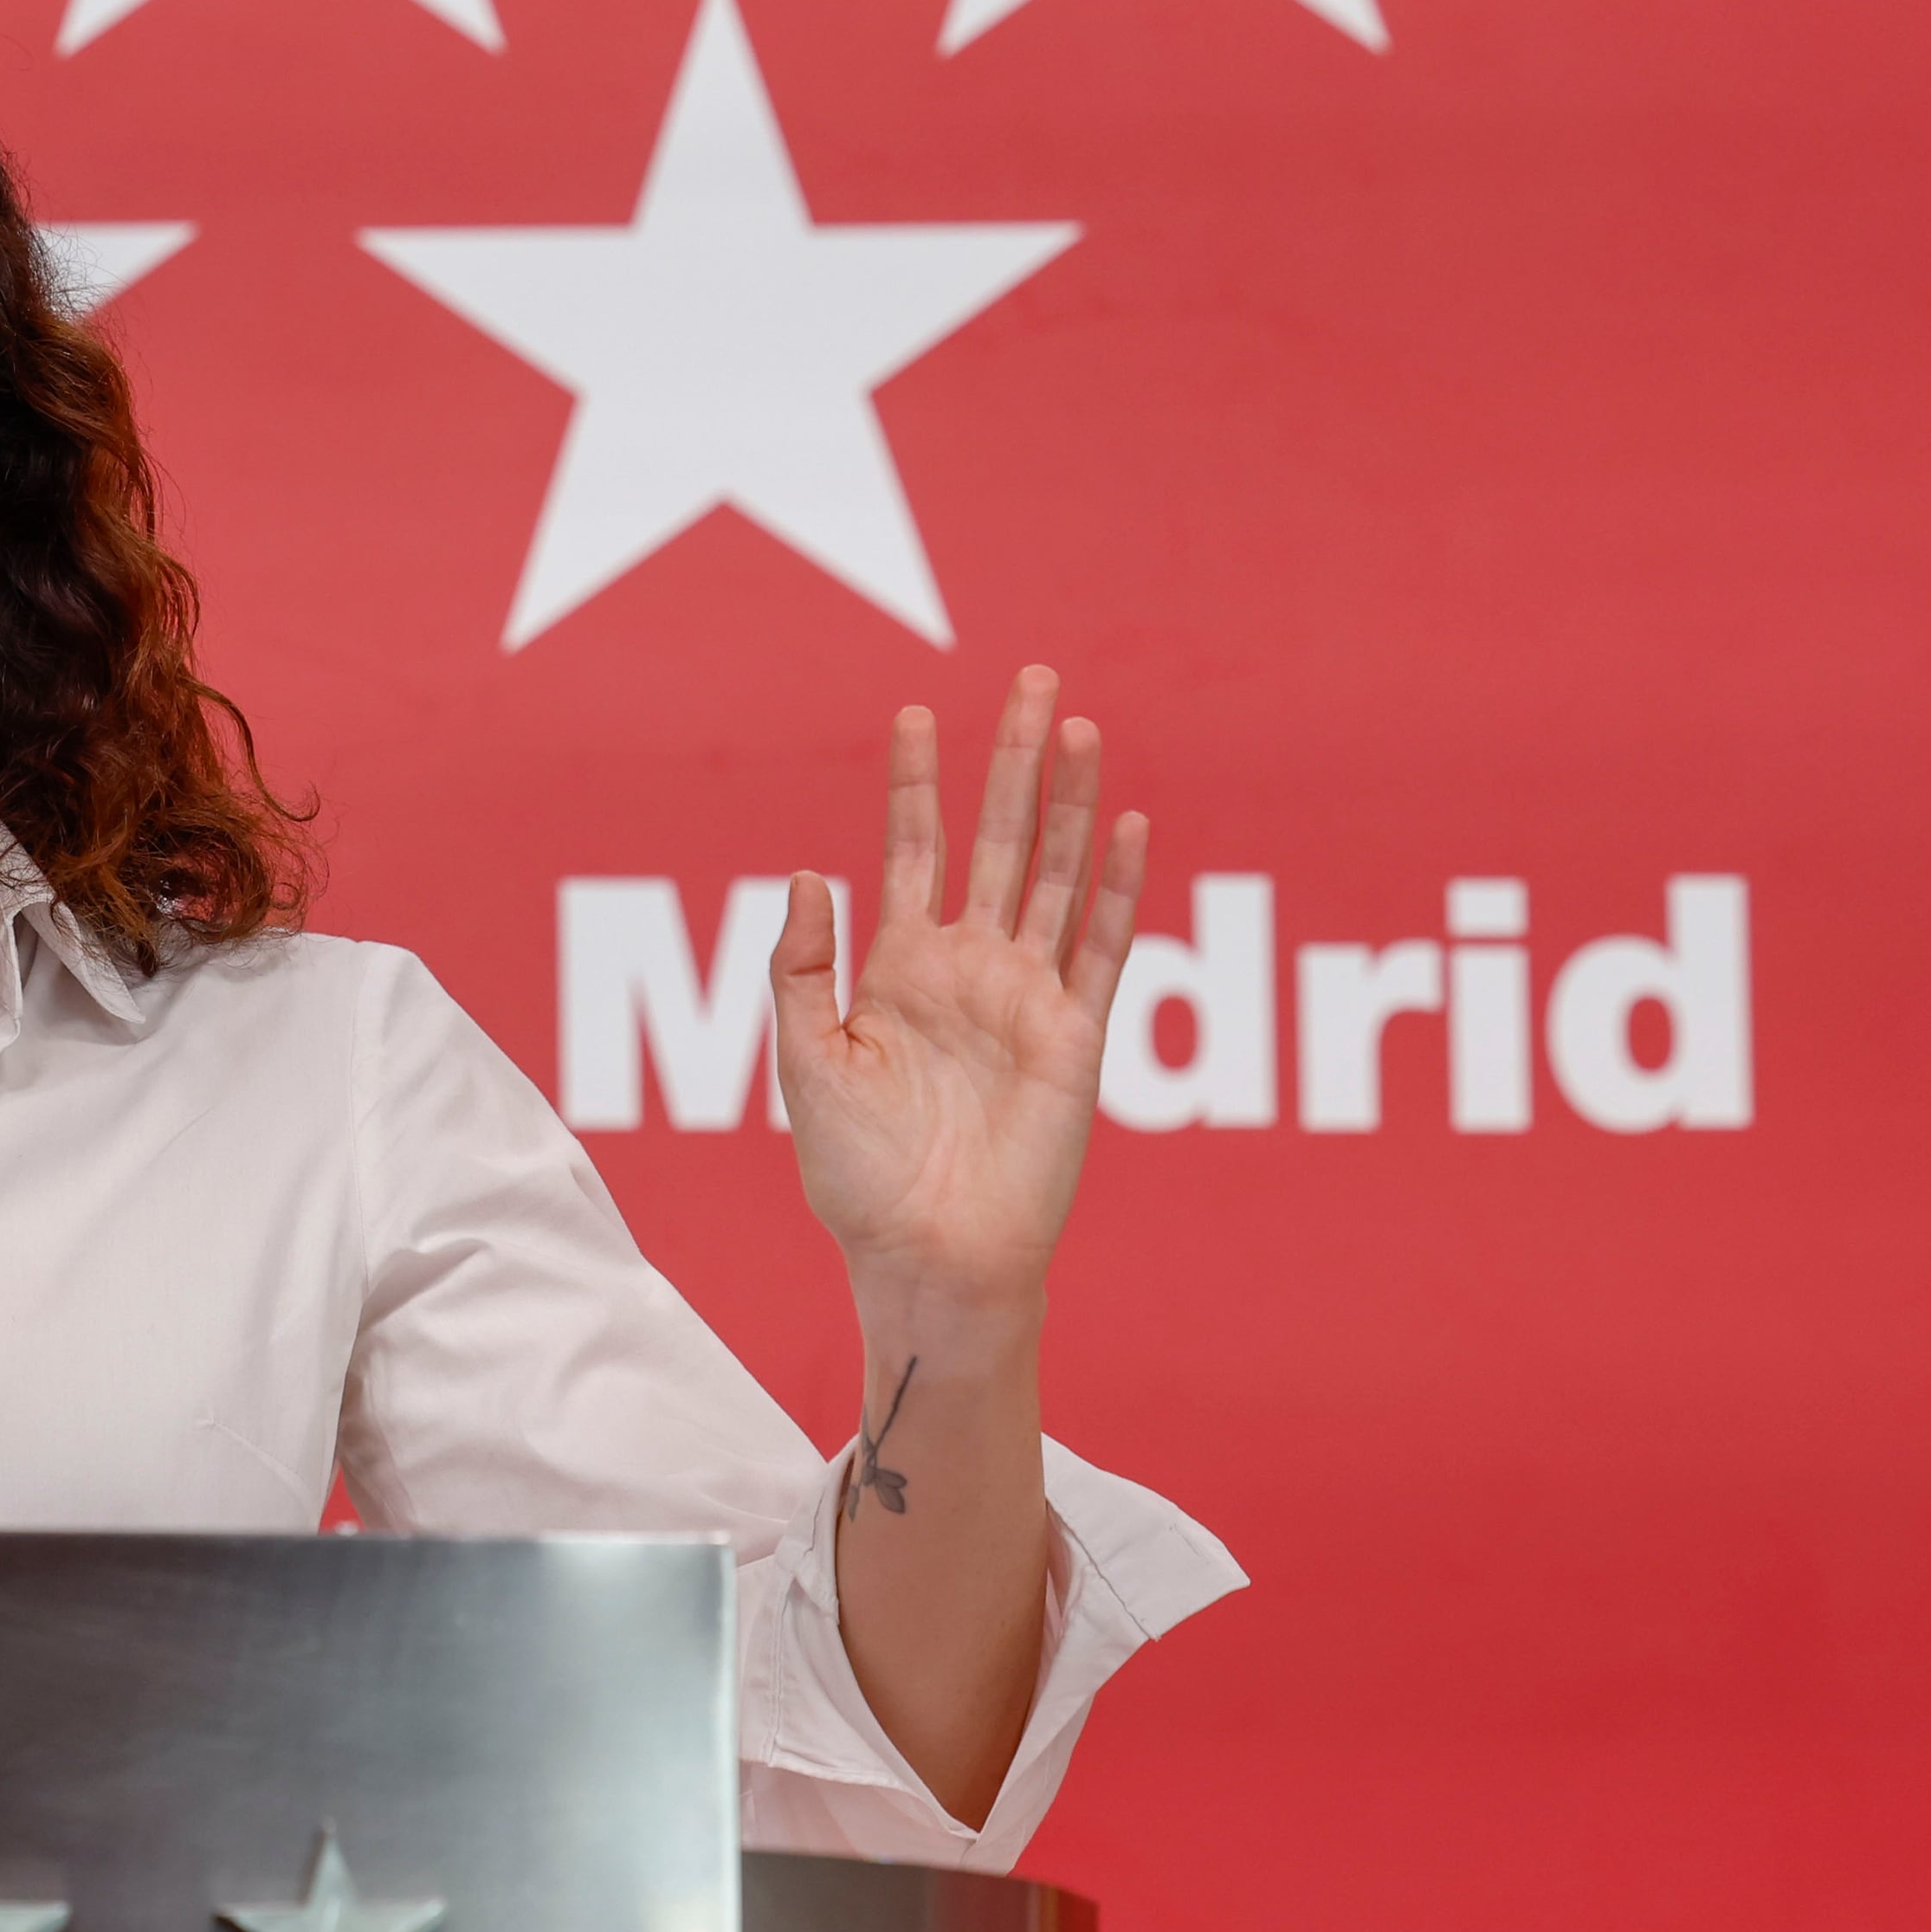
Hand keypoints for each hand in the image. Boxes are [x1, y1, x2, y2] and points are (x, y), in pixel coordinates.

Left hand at [773, 667, 1145, 1315]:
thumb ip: (803, 967)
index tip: (915, 713)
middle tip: (1033, 679)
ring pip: (1053, 876)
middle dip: (1012, 761)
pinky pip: (1098, 948)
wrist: (923, 1252)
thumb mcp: (807, 1062)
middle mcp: (967, 969)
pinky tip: (1126, 824)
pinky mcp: (1073, 1038)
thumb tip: (805, 872)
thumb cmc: (854, 1174)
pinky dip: (1113, 886)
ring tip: (1080, 726)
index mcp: (898, 968)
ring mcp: (1024, 997)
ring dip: (1069, 802)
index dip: (916, 784)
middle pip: (996, 840)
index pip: (913, 851)